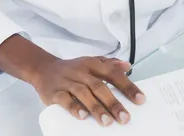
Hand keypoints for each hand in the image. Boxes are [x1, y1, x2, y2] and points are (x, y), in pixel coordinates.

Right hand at [29, 55, 144, 125]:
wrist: (43, 69)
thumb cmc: (72, 68)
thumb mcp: (90, 61)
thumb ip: (109, 63)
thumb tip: (127, 65)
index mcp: (92, 64)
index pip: (112, 74)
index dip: (127, 86)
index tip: (140, 100)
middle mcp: (81, 72)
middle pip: (99, 86)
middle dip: (113, 102)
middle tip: (125, 118)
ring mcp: (67, 81)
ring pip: (83, 93)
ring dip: (96, 108)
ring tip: (108, 122)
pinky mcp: (54, 92)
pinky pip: (64, 100)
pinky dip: (74, 108)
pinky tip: (83, 117)